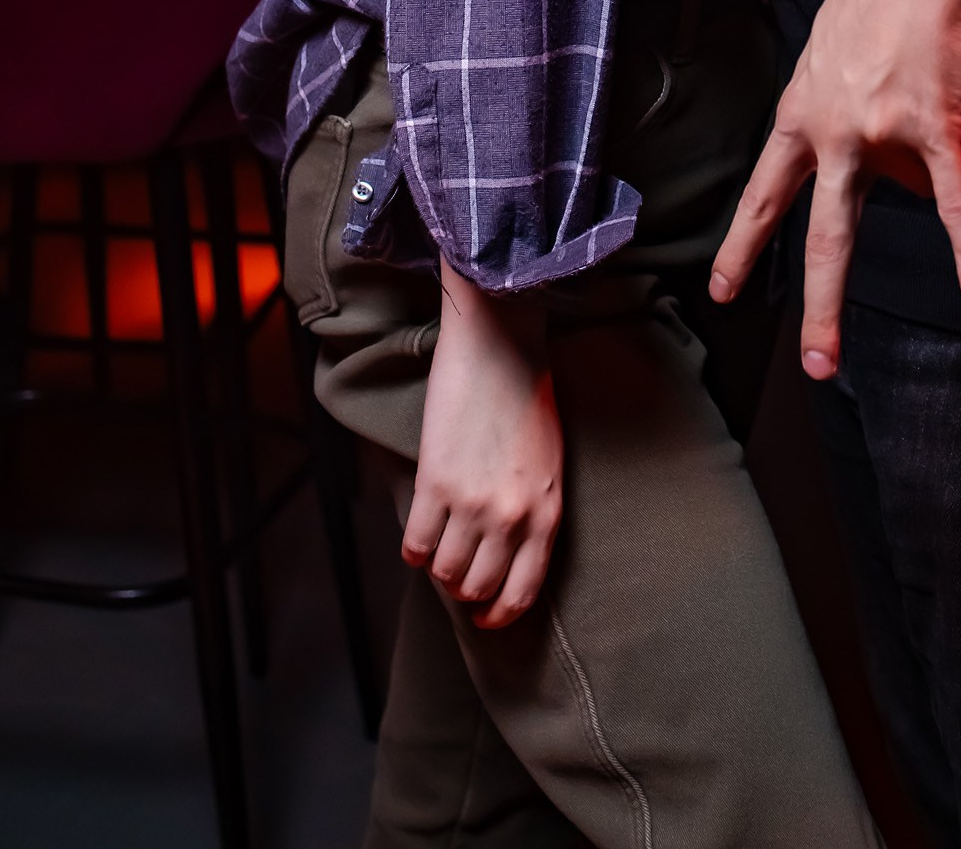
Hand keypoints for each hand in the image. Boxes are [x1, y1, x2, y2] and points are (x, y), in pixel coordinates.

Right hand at [403, 261, 562, 629]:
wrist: (501, 344)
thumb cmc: (529, 397)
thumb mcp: (548, 463)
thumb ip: (532, 511)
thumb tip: (506, 553)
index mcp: (548, 513)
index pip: (522, 592)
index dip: (499, 614)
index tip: (485, 616)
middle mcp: (512, 518)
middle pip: (476, 588)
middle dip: (463, 588)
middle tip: (456, 569)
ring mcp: (472, 504)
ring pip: (443, 573)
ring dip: (437, 566)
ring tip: (438, 544)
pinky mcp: (435, 484)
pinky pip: (414, 544)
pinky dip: (412, 546)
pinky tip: (419, 529)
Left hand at [709, 0, 960, 379]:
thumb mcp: (838, 55)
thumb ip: (855, 119)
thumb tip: (903, 176)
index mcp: (801, 112)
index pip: (765, 193)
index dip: (743, 246)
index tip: (723, 289)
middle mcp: (831, 130)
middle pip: (817, 233)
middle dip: (815, 304)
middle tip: (813, 365)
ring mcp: (878, 132)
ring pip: (867, 227)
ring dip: (868, 290)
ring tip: (893, 330)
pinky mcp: (933, 126)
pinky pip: (953, 199)